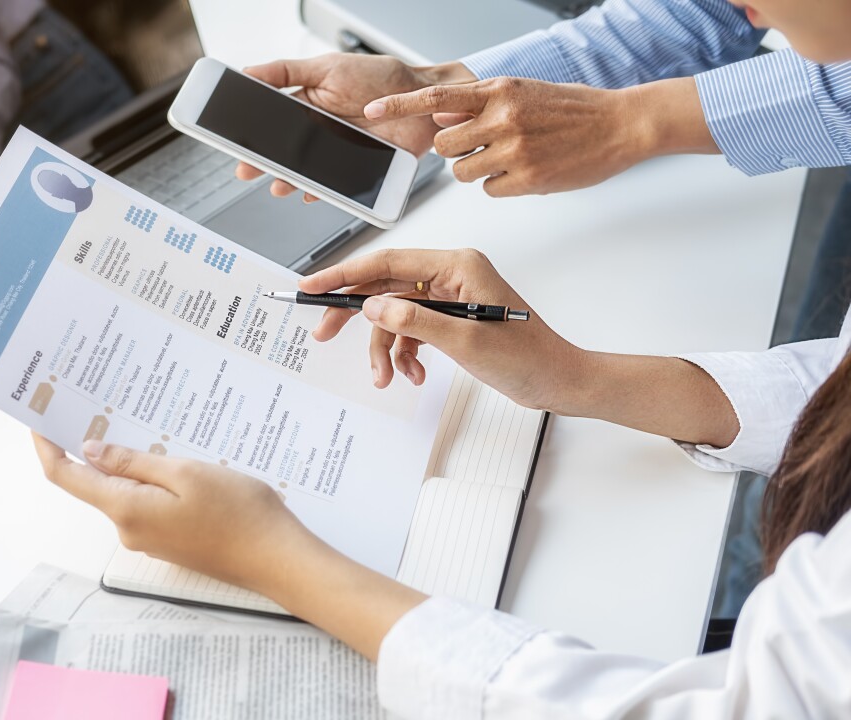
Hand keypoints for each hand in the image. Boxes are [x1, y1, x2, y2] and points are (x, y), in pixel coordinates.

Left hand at [34, 433, 429, 659]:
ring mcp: (149, 537)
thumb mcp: (185, 473)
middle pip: (95, 483)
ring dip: (127, 460)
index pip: (67, 476)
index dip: (47, 446)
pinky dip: (149, 477)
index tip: (38, 418)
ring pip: (124, 491)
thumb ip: (135, 462)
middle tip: (97, 402)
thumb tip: (91, 451)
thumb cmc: (239, 512)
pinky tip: (171, 457)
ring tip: (144, 421)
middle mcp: (129, 528)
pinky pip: (146, 502)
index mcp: (126, 508)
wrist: (278, 558)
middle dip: (91, 446)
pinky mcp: (170, 539)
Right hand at [233, 54, 477, 200]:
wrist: (424, 100)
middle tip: (246, 169)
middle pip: (283, 150)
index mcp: (306, 104)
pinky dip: (320, 192)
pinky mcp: (355, 168)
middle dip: (263, 162)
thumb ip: (287, 71)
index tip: (234, 140)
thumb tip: (249, 72)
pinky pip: (333, 186)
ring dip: (288, 180)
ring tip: (278, 184)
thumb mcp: (329, 67)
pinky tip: (308, 194)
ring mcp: (336, 151)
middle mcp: (318, 130)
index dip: (252, 132)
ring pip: (305, 171)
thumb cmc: (382, 78)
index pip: (271, 121)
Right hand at [300, 248, 582, 410]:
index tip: (313, 287)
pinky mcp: (451, 318)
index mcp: (457, 265)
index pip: (388, 263)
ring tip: (386, 378)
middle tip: (324, 334)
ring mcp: (450, 297)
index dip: (345, 274)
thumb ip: (416, 320)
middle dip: (357, 316)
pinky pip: (411, 330)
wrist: (558, 381)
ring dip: (386, 348)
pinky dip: (406, 354)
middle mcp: (451, 274)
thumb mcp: (465, 342)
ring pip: (395, 314)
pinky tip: (414, 374)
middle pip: (385, 287)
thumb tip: (373, 306)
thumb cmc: (526, 357)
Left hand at [366, 76, 715, 196]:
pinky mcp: (526, 179)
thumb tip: (439, 112)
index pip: (436, 96)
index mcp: (499, 90)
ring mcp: (514, 149)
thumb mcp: (522, 93)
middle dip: (456, 151)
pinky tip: (526, 172)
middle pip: (444, 145)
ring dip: (478, 171)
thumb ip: (480, 103)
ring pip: (463, 173)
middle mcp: (503, 117)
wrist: (622, 124)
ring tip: (510, 158)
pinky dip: (501, 186)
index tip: (371, 109)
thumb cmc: (572, 109)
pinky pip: (489, 190)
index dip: (399, 105)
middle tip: (484, 147)